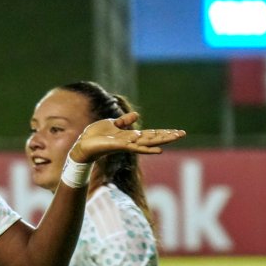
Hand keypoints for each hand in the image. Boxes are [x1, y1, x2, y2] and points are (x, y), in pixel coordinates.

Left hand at [69, 112, 185, 162]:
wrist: (82, 145)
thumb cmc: (95, 136)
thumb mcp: (111, 123)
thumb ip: (124, 121)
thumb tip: (137, 115)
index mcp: (130, 136)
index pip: (151, 134)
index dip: (163, 132)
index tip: (177, 131)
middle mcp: (131, 141)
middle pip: (154, 138)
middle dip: (168, 136)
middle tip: (183, 134)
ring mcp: (127, 145)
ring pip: (148, 142)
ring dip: (162, 140)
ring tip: (176, 138)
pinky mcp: (120, 146)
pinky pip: (136, 148)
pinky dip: (148, 148)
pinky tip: (159, 150)